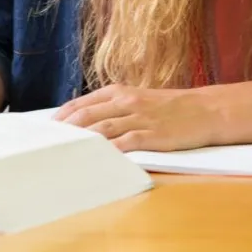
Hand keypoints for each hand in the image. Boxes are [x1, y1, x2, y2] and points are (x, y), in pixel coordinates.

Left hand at [54, 84, 215, 151]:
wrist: (205, 110)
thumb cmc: (170, 107)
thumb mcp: (138, 99)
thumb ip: (113, 107)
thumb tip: (86, 121)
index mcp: (120, 92)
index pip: (82, 103)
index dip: (62, 116)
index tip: (47, 128)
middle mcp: (126, 102)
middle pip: (87, 116)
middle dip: (65, 130)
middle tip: (48, 143)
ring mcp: (138, 118)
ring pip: (102, 129)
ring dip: (81, 141)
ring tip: (63, 152)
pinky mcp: (152, 135)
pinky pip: (124, 143)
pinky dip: (108, 152)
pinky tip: (95, 159)